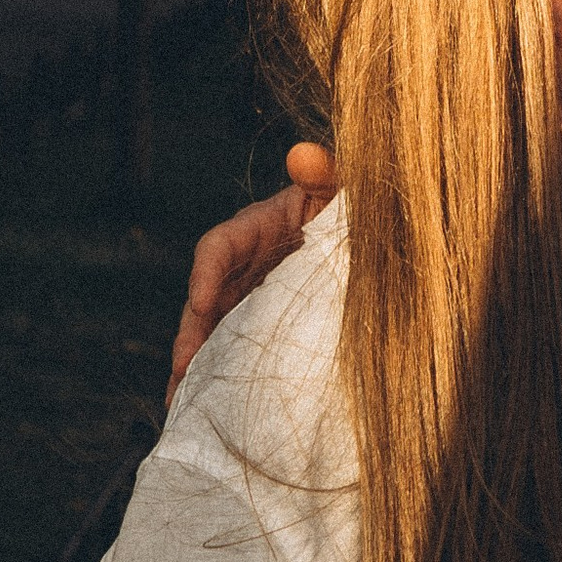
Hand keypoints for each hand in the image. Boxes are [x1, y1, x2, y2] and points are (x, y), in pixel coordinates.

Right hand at [167, 141, 338, 398]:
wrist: (381, 240)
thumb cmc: (358, 206)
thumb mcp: (344, 187)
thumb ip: (326, 171)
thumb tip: (304, 152)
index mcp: (259, 227)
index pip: (219, 246)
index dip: (206, 273)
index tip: (201, 302)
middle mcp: (246, 266)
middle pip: (204, 299)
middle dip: (189, 334)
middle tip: (181, 369)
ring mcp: (252, 300)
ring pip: (212, 332)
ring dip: (193, 366)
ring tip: (179, 403)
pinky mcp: (264, 328)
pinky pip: (234, 352)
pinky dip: (217, 379)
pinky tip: (204, 409)